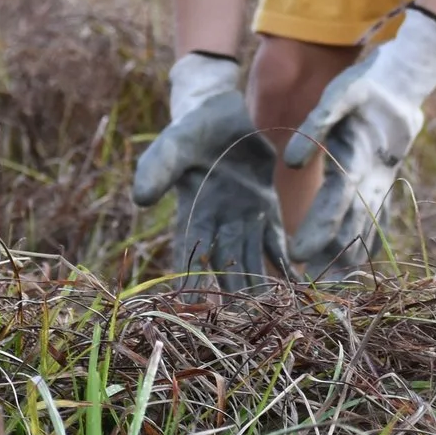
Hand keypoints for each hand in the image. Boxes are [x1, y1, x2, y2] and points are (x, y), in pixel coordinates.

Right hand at [132, 54, 287, 290]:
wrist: (219, 112)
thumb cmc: (190, 129)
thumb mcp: (172, 145)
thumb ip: (156, 170)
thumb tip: (139, 199)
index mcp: (192, 211)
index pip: (189, 251)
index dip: (190, 278)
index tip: (192, 306)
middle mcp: (217, 222)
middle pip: (224, 264)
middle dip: (232, 293)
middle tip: (241, 323)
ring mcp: (243, 217)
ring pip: (252, 258)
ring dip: (259, 285)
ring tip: (270, 312)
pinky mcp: (266, 208)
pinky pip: (276, 241)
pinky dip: (285, 262)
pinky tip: (296, 286)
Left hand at [282, 10, 435, 275]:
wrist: (409, 74)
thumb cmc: (367, 82)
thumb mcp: (339, 95)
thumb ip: (315, 126)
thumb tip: (289, 161)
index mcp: (360, 154)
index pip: (336, 199)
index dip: (318, 227)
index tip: (299, 253)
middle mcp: (375, 172)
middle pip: (351, 219)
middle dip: (330, 250)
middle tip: (310, 281)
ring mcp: (384, 176)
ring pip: (366, 222)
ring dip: (350, 251)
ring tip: (333, 282)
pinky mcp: (386, 175)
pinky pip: (377, 213)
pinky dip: (368, 237)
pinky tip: (358, 259)